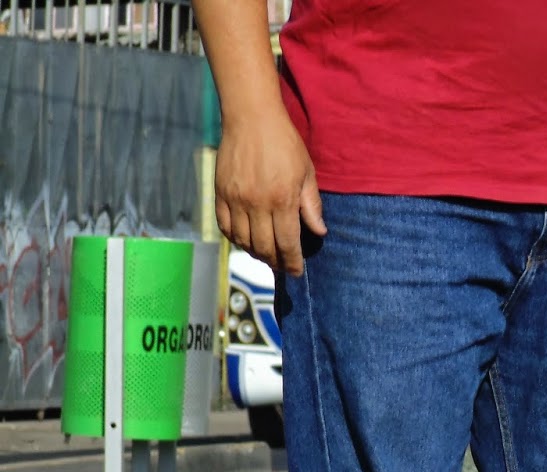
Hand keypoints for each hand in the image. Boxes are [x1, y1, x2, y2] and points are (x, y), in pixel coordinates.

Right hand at [214, 109, 325, 276]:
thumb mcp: (307, 173)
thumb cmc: (284, 143)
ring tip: (266, 255)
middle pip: (263, 247)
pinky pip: (225, 226)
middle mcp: (256, 203)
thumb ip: (312, 205)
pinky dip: (235, 238)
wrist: (251, 117)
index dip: (292, 262)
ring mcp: (235, 199)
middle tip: (282, 265)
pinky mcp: (220, 192)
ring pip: (243, 240)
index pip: (287, 243)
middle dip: (275, 262)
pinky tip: (245, 240)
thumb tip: (319, 232)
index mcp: (282, 200)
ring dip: (255, 253)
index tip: (296, 271)